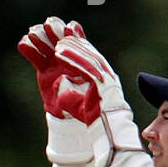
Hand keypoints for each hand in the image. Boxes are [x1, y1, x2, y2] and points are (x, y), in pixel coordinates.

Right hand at [17, 17, 83, 117]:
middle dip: (57, 32)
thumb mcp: (84, 104)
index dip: (74, 39)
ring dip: (42, 38)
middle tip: (49, 25)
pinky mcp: (45, 69)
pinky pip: (37, 58)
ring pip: (49, 46)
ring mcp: (58, 63)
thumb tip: (60, 81)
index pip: (82, 49)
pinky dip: (29, 50)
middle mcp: (73, 60)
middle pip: (64, 40)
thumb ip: (74, 95)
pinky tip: (23, 42)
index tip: (66, 34)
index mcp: (89, 64)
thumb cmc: (84, 109)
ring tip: (33, 33)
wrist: (72, 115)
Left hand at [54, 33, 143, 166]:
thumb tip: (61, 89)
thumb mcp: (81, 106)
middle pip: (90, 55)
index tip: (66, 42)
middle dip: (76, 43)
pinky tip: (60, 52)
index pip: (91, 61)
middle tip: (61, 34)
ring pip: (87, 58)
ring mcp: (106, 78)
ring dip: (71, 48)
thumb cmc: (96, 121)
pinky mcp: (102, 82)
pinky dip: (72, 58)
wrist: (110, 132)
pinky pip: (85, 66)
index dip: (79, 49)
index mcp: (104, 80)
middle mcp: (107, 75)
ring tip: (57, 43)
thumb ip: (72, 96)